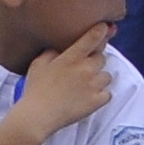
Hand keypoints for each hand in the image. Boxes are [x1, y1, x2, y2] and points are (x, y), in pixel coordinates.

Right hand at [16, 20, 119, 140]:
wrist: (37, 116)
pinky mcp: (96, 101)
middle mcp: (86, 68)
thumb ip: (52, 52)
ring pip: (107, 75)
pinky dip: (101, 95)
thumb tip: (61, 48)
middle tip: (84, 68)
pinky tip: (90, 97)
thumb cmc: (35, 90)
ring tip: (85, 85)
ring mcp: (93, 85)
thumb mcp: (39, 63)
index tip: (103, 28)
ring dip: (99, 78)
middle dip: (95, 60)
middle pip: (102, 57)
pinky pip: (108, 94)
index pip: (94, 37)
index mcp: (72, 57)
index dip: (101, 30)